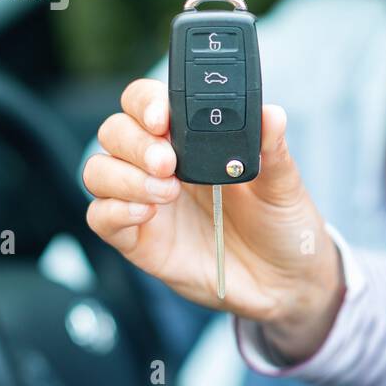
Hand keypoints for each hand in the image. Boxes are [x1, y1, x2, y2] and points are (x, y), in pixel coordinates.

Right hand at [84, 78, 341, 361]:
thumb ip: (272, 149)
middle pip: (116, 132)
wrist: (286, 282)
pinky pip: (101, 217)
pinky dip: (115, 210)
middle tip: (168, 163)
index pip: (147, 103)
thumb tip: (270, 113)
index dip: (145, 103)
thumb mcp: (284, 185)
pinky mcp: (139, 240)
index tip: (162, 118)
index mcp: (193, 139)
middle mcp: (162, 165)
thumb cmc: (282, 225)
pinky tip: (148, 214)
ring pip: (99, 171)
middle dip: (135, 142)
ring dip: (125, 177)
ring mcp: (147, 201)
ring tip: (167, 193)